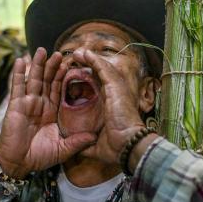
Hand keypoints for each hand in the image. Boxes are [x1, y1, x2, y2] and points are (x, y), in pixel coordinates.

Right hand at [0, 48, 96, 178]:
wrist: (19, 164)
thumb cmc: (39, 157)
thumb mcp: (63, 149)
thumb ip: (78, 142)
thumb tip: (95, 137)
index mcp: (52, 112)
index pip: (59, 90)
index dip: (64, 77)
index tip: (70, 64)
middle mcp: (40, 105)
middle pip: (47, 81)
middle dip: (52, 66)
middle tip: (59, 52)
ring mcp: (27, 103)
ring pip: (34, 80)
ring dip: (37, 65)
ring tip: (42, 50)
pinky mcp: (16, 106)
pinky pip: (18, 87)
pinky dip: (18, 74)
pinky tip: (20, 61)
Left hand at [73, 49, 148, 163]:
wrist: (127, 147)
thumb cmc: (115, 148)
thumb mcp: (96, 146)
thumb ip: (86, 143)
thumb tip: (78, 147)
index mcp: (110, 107)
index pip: (98, 88)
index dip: (88, 80)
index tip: (75, 76)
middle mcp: (114, 96)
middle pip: (100, 75)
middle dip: (88, 65)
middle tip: (76, 59)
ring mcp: (116, 90)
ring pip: (102, 69)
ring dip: (90, 59)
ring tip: (77, 53)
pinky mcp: (115, 87)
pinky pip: (103, 69)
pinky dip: (94, 60)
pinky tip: (84, 53)